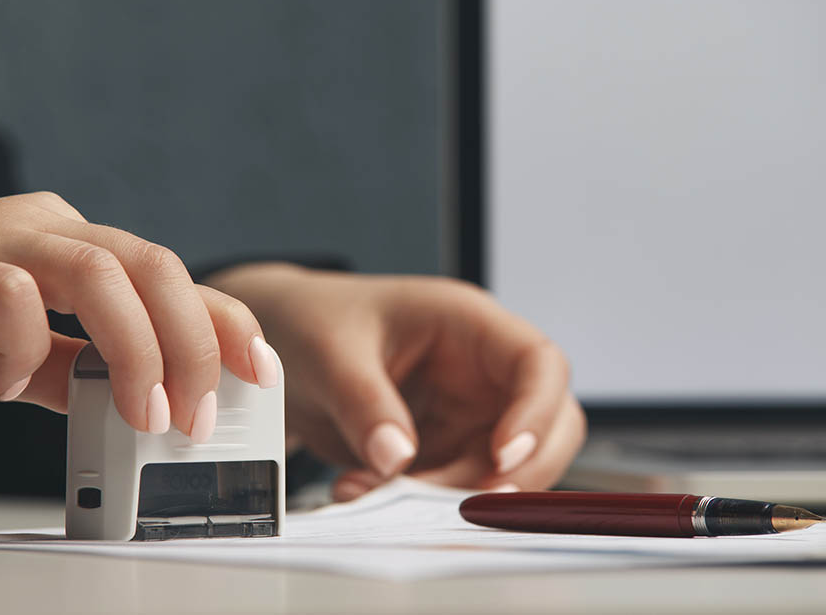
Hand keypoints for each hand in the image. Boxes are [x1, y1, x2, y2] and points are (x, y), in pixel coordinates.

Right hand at [0, 192, 276, 440]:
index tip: (261, 372)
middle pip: (155, 266)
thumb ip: (79, 370)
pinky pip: (10, 295)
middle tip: (197, 415)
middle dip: (195, 345)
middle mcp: (45, 227)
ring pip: (101, 271)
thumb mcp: (22, 357)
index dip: (225, 321)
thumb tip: (145, 403)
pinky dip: (26, 345)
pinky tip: (7, 375)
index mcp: (73, 244)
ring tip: (145, 414)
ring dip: (138, 350)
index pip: (172, 275)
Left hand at [208, 263, 585, 498]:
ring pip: (503, 469)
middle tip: (455, 504)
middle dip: (511, 473)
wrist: (279, 345)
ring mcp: (467, 412)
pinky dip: (420, 502)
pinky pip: (455, 485)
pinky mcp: (443, 447)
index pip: (537, 362)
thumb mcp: (331, 354)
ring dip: (452, 495)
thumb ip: (366, 403)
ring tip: (371, 491)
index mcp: (466, 323)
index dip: (536, 411)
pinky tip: (362, 489)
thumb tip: (397, 458)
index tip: (504, 455)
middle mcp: (479, 370)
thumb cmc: (313, 322)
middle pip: (546, 425)